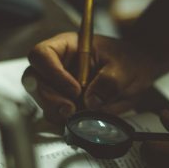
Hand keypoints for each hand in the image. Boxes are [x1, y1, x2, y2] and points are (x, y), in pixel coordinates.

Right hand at [22, 32, 162, 123]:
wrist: (134, 74)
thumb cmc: (128, 61)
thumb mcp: (124, 68)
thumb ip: (109, 82)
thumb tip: (90, 102)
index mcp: (68, 47)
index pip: (42, 54)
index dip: (52, 73)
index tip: (75, 90)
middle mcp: (58, 65)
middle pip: (34, 79)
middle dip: (49, 98)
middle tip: (70, 109)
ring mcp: (59, 84)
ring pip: (41, 99)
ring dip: (55, 111)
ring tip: (77, 115)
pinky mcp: (65, 101)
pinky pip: (54, 113)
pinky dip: (63, 120)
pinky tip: (78, 120)